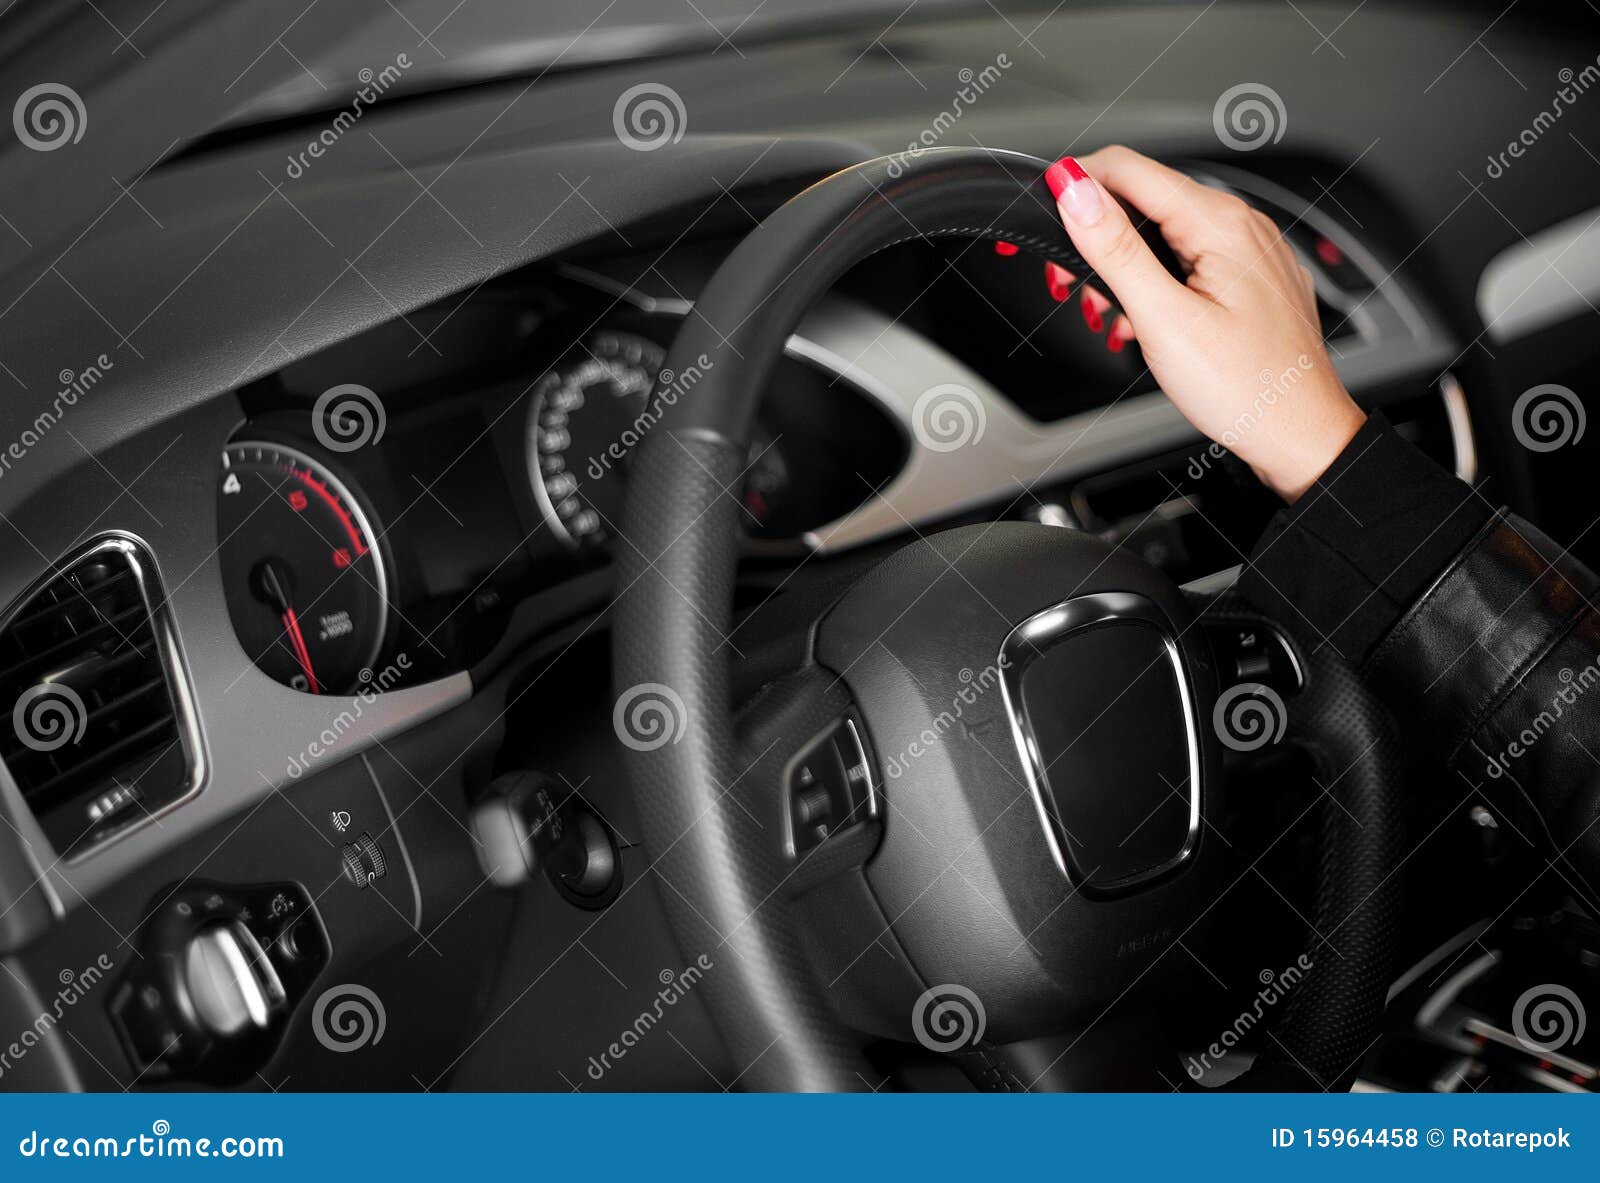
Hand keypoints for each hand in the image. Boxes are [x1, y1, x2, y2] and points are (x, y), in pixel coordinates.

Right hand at [1042, 147, 1365, 501]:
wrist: (1300, 435)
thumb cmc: (1246, 388)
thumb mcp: (1164, 319)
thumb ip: (1115, 249)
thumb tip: (1076, 192)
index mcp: (1219, 222)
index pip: (1127, 168)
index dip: (1075, 186)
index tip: (1043, 217)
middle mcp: (1240, 224)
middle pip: (1144, 198)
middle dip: (1095, 236)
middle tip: (1068, 285)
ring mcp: (1249, 249)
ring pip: (1164, 231)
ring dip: (1121, 266)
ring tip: (1107, 313)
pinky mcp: (1249, 277)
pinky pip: (1190, 258)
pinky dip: (1154, 282)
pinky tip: (1143, 322)